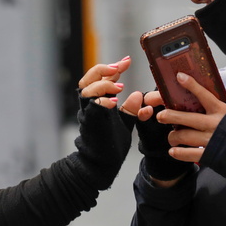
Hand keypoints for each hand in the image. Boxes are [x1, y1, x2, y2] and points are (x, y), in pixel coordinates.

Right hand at [72, 56, 135, 190]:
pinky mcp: (90, 123)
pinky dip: (102, 101)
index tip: (127, 60)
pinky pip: (92, 107)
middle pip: (88, 78)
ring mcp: (88, 113)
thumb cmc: (110, 143)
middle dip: (103, 70)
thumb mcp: (125, 121)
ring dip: (103, 84)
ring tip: (120, 86)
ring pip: (86, 90)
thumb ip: (131, 108)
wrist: (101, 165)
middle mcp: (89, 104)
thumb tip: (139, 94)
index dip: (114, 67)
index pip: (102, 78)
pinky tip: (115, 101)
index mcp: (98, 101)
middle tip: (119, 68)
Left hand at [156, 72, 225, 163]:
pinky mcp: (209, 155)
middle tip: (161, 115)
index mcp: (221, 111)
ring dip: (174, 137)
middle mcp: (213, 124)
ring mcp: (210, 140)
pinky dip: (179, 153)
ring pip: (185, 136)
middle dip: (170, 116)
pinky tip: (173, 151)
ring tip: (171, 137)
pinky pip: (190, 154)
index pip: (203, 95)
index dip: (191, 85)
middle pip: (186, 118)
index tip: (179, 77)